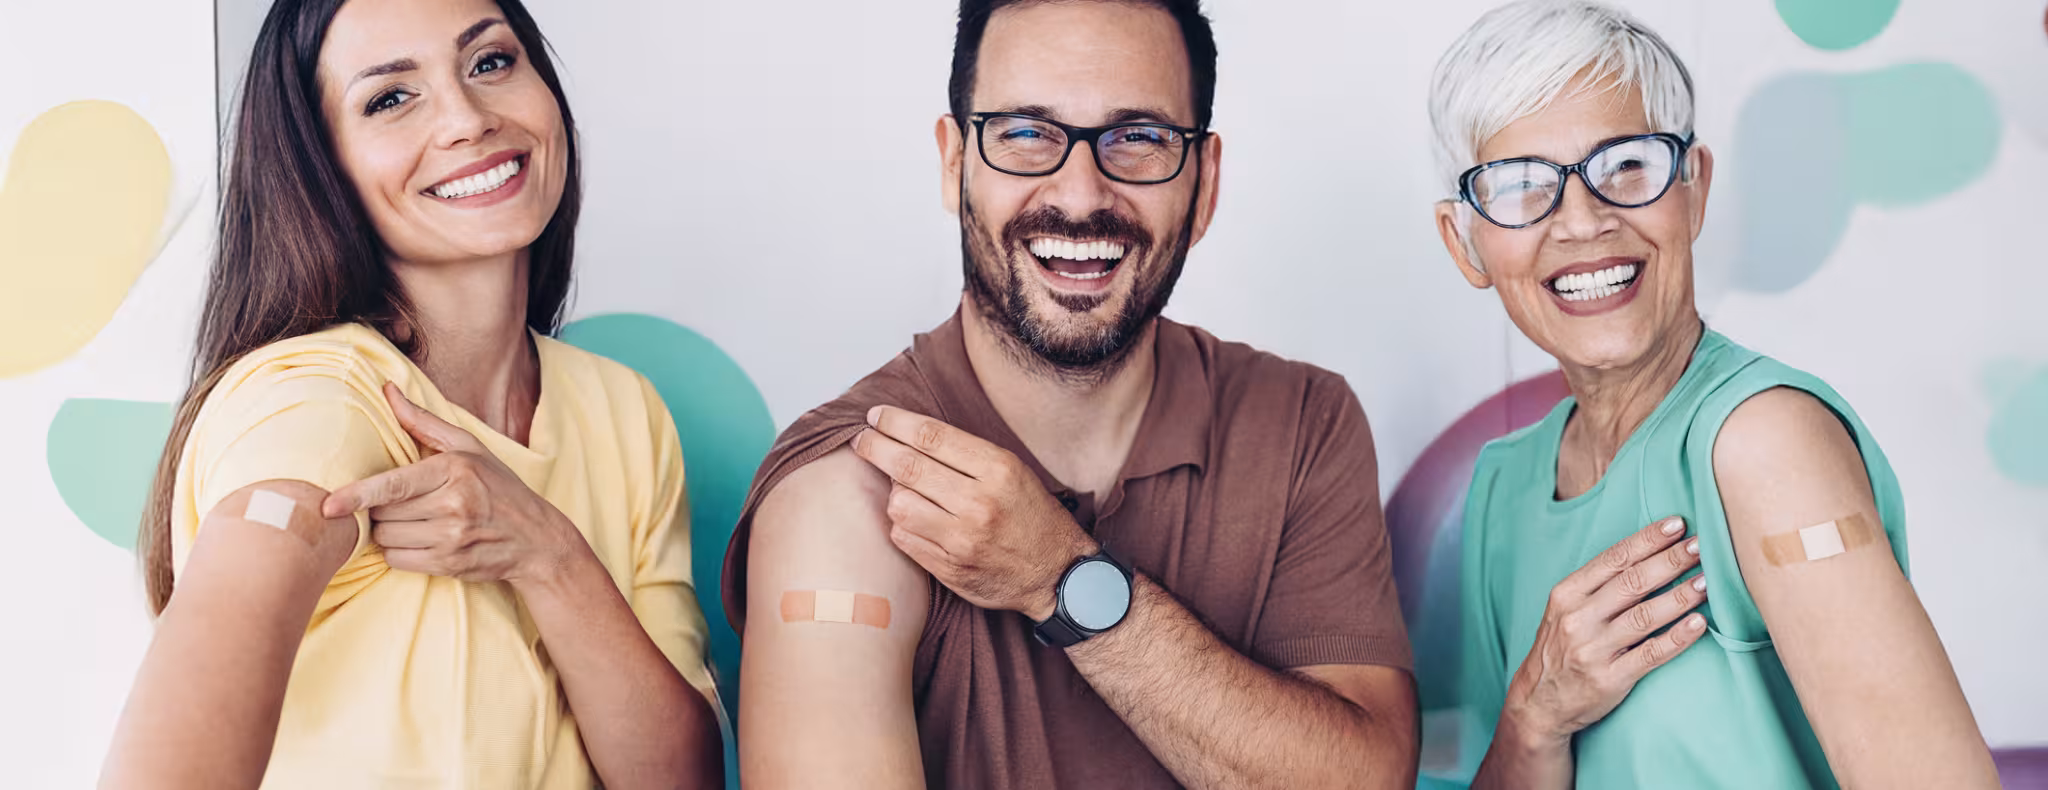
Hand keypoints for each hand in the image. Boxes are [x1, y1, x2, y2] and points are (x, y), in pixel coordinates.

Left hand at [321, 382, 580, 585]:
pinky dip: (398, 552)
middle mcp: (454, 505)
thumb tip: (387, 390)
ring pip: (387, 537)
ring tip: (414, 522)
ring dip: (388, 531)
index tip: (328, 504)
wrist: (536, 538)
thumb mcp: (469, 448)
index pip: (394, 485)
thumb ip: (423, 422)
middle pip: (384, 512)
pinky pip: (398, 560)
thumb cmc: (498, 487)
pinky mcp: (449, 564)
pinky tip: (419, 542)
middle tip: (403, 503)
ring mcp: (452, 538)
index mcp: (455, 470)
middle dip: (381, 508)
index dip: (357, 495)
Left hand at [849, 405, 1097, 620]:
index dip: (896, 422)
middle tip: (861, 439)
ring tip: (902, 487)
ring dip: (893, 491)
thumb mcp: (1012, 471)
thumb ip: (965, 454)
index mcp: (998, 470)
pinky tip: (911, 517)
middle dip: (875, 447)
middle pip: (907, 466)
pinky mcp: (950, 569)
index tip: (876, 416)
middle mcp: (979, 503)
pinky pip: (904, 538)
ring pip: (899, 504)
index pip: (931, 437)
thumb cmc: (1031, 515)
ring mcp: (962, 539)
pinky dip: (901, 523)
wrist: (1055, 573)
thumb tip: (907, 434)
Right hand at [1502, 517, 1707, 747]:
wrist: (1538, 701)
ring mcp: (1593, 650)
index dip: (1648, 540)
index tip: (1677, 525)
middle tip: (1702, 546)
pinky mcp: (1609, 679)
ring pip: (1645, 616)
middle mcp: (1578, 618)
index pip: (1613, 559)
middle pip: (1632, 583)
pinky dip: (1677, 638)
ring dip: (1680, 597)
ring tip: (1707, 582)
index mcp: (1567, 594)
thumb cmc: (1561, 646)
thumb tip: (1651, 553)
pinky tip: (1698, 624)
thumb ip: (1599, 585)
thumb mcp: (1565, 608)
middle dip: (1671, 561)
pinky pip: (1650, 655)